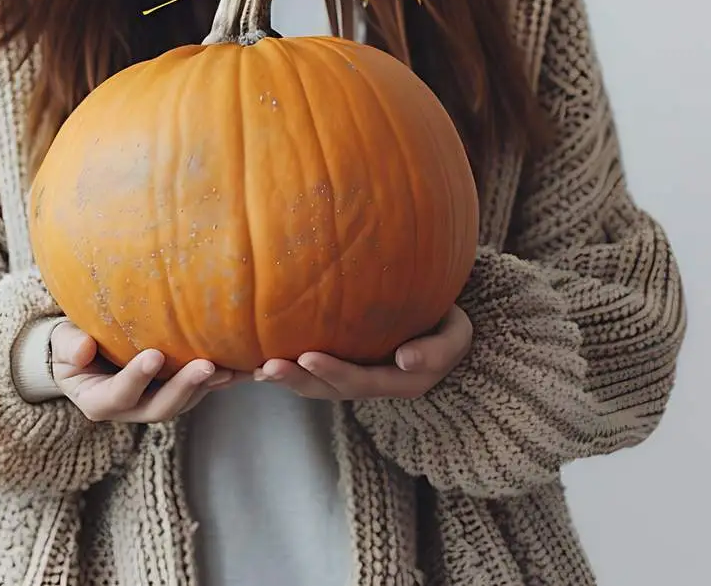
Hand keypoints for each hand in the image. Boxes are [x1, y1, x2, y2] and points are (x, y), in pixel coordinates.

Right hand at [51, 321, 237, 421]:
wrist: (84, 352)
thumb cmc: (70, 345)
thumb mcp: (61, 344)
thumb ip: (69, 346)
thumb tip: (83, 349)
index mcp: (99, 403)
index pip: (119, 394)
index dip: (136, 378)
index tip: (153, 355)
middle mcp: (130, 410)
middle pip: (160, 408)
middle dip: (184, 388)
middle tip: (207, 365)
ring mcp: (154, 403)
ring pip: (184, 403)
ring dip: (206, 387)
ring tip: (230, 367)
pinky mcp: (173, 392)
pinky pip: (197, 391)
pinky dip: (217, 380)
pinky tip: (240, 365)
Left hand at [254, 304, 472, 400]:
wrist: (439, 321)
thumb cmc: (446, 323)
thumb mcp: (456, 336)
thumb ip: (437, 350)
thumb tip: (405, 360)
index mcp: (398, 382)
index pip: (361, 380)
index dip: (333, 372)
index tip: (307, 357)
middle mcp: (371, 383)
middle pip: (328, 389)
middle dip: (297, 379)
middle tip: (268, 367)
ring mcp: (353, 375)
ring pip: (314, 384)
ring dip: (284, 378)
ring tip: (256, 368)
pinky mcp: (338, 362)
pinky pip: (308, 371)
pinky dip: (284, 369)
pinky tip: (254, 361)